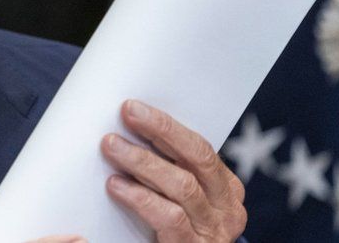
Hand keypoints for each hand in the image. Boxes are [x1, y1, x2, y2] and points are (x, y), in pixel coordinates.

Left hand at [101, 100, 246, 241]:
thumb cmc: (171, 229)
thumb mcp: (178, 198)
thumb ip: (168, 171)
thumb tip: (130, 132)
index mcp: (225, 187)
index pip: (199, 147)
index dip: (167, 125)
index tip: (134, 108)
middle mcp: (227, 207)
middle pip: (197, 158)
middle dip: (160, 131)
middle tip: (127, 113)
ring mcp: (213, 230)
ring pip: (182, 185)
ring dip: (143, 161)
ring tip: (112, 146)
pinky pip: (170, 217)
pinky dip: (141, 198)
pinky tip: (116, 185)